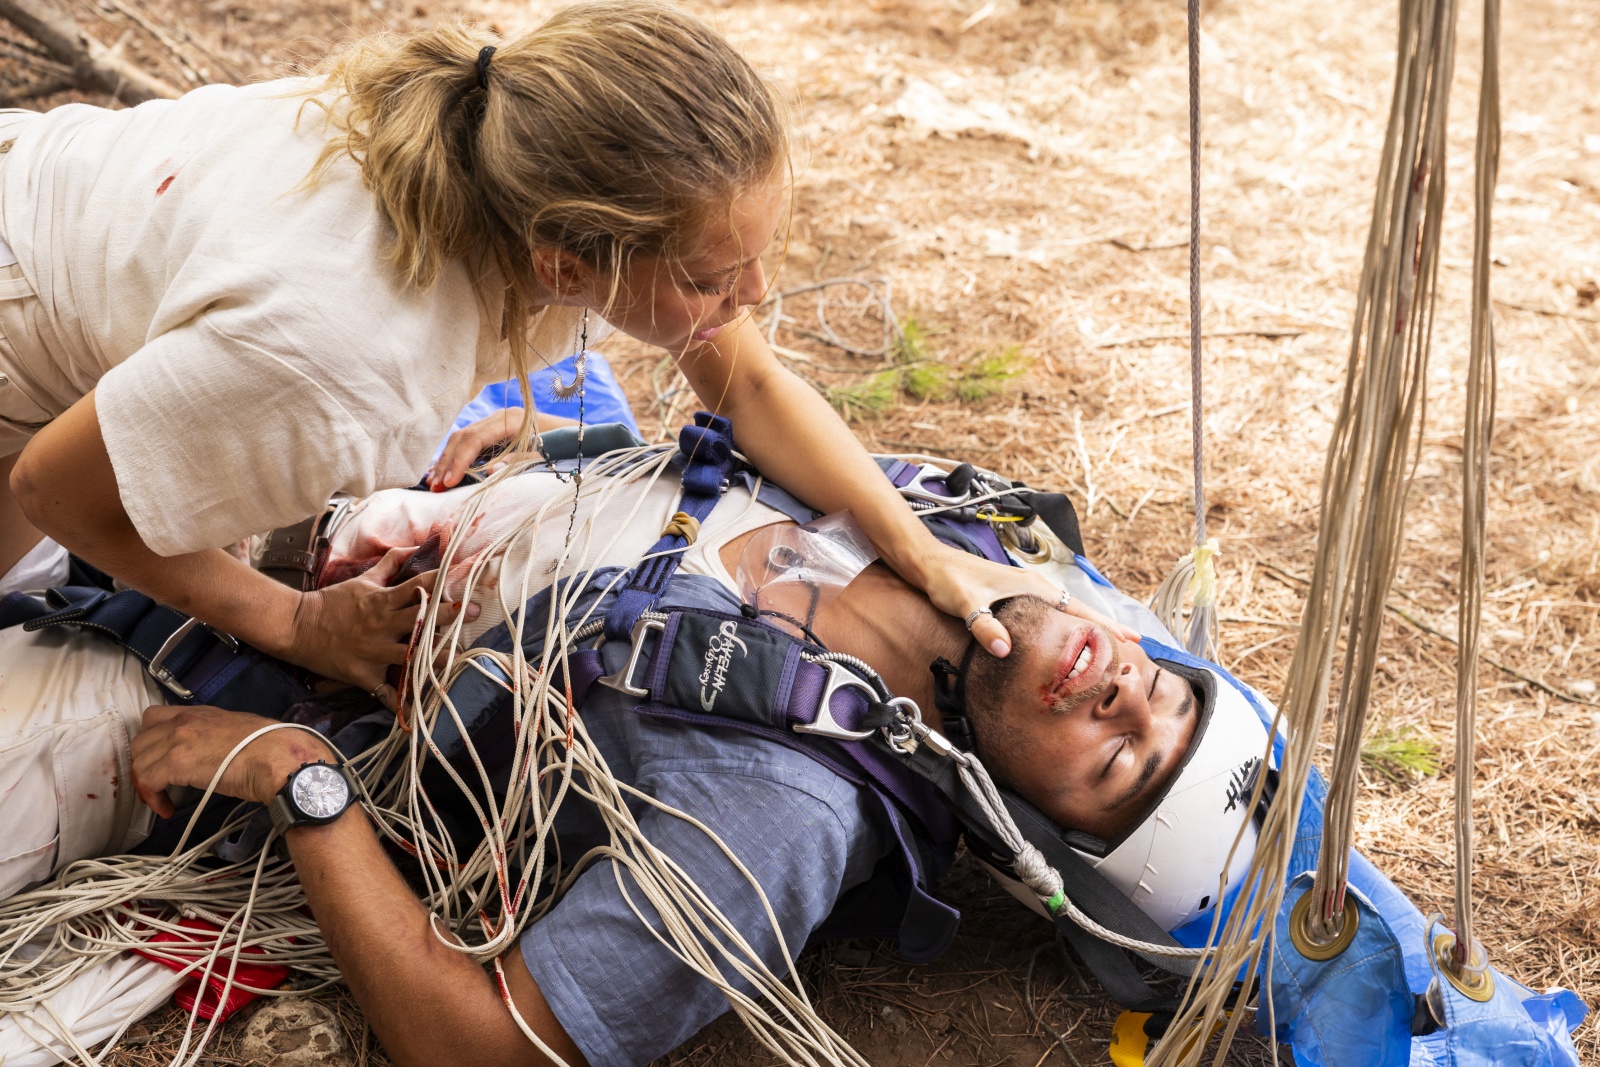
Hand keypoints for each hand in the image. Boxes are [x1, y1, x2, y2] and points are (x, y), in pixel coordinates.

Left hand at [131, 705, 334, 817]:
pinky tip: (166, 809)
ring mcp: (177, 740)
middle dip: (144, 764)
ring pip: (139, 762)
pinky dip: (153, 798)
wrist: (278, 757)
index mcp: (199, 712)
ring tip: (163, 799)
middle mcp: (183, 721)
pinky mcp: (176, 763)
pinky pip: (148, 781)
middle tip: (158, 784)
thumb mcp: (239, 730)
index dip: (151, 741)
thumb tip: (218, 751)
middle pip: (140, 741)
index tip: (159, 760)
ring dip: (147, 783)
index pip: (154, 717)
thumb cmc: (270, 747)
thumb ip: (218, 735)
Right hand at [278, 546, 476, 704]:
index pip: (419, 586)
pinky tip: (420, 711)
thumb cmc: (333, 602)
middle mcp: (382, 624)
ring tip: (459, 660)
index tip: (467, 579)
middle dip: (450, 614)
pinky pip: (385, 692)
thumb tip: (414, 547)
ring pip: (411, 655)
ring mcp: (373, 650)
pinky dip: (401, 703)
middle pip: (421, 617)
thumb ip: (390, 564)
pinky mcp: (363, 673)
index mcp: (382, 600)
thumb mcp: (362, 580)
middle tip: (476, 612)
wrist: (297, 627)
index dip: (444, 580)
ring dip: (435, 658)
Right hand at [426, 410, 577, 490]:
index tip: (448, 482)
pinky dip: (455, 458)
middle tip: (435, 487)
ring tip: (433, 483)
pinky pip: (469, 443)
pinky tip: (444, 473)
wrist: (580, 437)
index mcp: (511, 420)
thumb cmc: (565, 447)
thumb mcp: (545, 456)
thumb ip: (518, 462)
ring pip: (461, 439)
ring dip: (447, 461)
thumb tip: (487, 472)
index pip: (474, 439)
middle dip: (447, 462)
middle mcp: (499, 417)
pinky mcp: (495, 433)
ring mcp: (495, 423)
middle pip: (463, 437)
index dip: (459, 461)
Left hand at [914, 544, 1140, 656]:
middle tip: (1132, 642)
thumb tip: (1005, 649)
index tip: (1130, 636)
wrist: (930, 563)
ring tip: (1106, 640)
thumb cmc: (948, 580)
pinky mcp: (1014, 593)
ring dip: (1087, 624)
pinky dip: (1067, 621)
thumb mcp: (966, 605)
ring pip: (1066, 608)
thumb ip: (984, 627)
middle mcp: (1034, 585)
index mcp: (1032, 587)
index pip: (1077, 609)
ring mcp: (1025, 588)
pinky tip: (1065, 633)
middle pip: (1079, 609)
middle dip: (1105, 625)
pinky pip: (1051, 609)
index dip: (1104, 625)